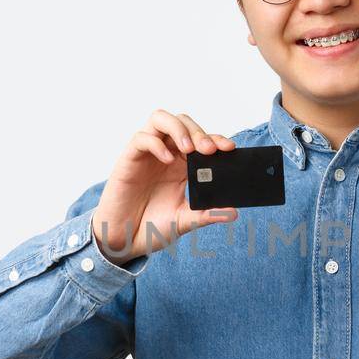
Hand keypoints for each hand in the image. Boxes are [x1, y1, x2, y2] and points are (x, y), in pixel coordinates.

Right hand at [92, 109, 239, 264]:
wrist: (125, 239)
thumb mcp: (185, 220)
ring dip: (178, 128)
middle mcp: (166, 153)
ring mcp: (148, 153)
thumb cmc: (152, 226)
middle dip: (199, 132)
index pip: (201, 140)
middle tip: (209, 150)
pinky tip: (167, 160)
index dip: (216, 138)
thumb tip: (233, 212)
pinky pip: (141, 138)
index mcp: (183, 164)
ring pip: (161, 119)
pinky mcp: (129, 158)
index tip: (229, 149)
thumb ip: (207, 215)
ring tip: (189, 148)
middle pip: (183, 122)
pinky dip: (156, 144)